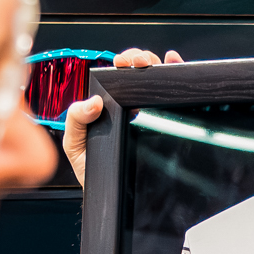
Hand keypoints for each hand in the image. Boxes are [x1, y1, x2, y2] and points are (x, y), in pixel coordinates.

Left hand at [61, 45, 181, 188]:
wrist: (112, 195)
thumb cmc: (94, 171)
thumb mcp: (75, 143)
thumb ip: (75, 119)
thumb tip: (93, 101)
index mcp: (110, 106)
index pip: (119, 76)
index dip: (123, 62)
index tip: (121, 63)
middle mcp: (131, 107)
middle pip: (141, 73)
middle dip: (141, 59)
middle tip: (137, 63)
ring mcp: (150, 114)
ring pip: (159, 80)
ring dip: (158, 64)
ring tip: (151, 64)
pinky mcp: (167, 124)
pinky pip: (176, 98)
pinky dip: (178, 72)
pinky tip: (173, 63)